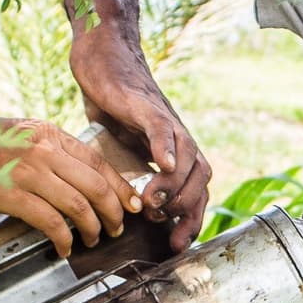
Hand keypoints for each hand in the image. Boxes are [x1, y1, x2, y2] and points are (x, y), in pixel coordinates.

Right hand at [0, 118, 142, 258]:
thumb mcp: (22, 134)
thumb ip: (51, 150)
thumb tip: (80, 178)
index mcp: (49, 134)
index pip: (100, 163)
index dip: (122, 188)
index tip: (133, 206)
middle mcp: (44, 150)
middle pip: (97, 186)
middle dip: (115, 213)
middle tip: (118, 228)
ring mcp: (29, 172)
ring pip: (80, 206)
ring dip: (94, 228)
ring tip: (95, 240)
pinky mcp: (11, 194)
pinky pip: (51, 222)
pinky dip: (64, 239)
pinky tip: (65, 248)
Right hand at [69, 20, 211, 252]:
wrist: (101, 58)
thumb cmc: (111, 105)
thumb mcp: (122, 149)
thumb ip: (129, 175)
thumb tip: (125, 208)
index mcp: (173, 155)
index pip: (195, 194)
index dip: (190, 221)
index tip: (178, 244)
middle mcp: (178, 141)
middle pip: (201, 180)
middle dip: (188, 209)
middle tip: (164, 225)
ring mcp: (166, 122)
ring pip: (188, 158)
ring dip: (175, 185)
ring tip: (155, 202)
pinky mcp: (146, 106)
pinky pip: (164, 128)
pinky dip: (166, 147)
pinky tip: (163, 164)